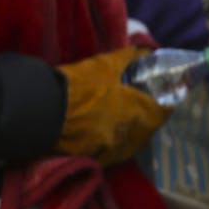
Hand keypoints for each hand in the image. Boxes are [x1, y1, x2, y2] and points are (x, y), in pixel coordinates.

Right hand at [56, 46, 169, 165]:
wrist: (42, 111)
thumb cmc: (79, 86)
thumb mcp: (105, 65)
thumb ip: (128, 57)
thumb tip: (144, 50)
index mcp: (138, 112)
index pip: (164, 112)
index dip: (166, 103)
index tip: (164, 97)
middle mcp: (131, 135)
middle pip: (150, 130)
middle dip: (150, 118)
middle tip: (145, 107)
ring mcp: (114, 150)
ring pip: (134, 144)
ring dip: (135, 132)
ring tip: (128, 120)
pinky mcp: (96, 159)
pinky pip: (115, 153)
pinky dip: (116, 143)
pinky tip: (110, 133)